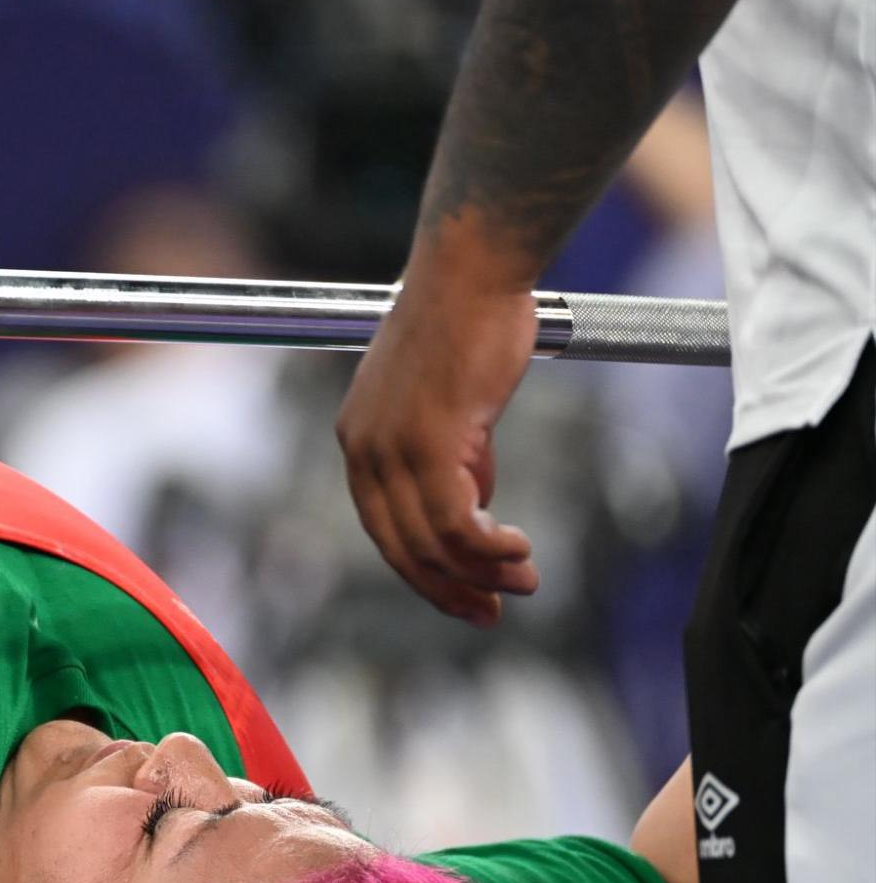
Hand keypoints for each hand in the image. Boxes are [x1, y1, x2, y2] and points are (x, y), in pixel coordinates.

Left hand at [334, 256, 542, 626]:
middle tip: (493, 611)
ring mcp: (391, 448)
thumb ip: (456, 460)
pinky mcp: (428, 442)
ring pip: (431, 543)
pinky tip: (519, 550)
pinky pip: (456, 523)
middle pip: (401, 549)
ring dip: (482, 573)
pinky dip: (489, 548)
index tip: (465, 597)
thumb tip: (475, 510)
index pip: (384, 530)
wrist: (472, 271)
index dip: (424, 573)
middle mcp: (363, 449)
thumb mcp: (451, 406)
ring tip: (524, 582)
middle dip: (449, 589)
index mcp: (359, 440)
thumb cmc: (468, 324)